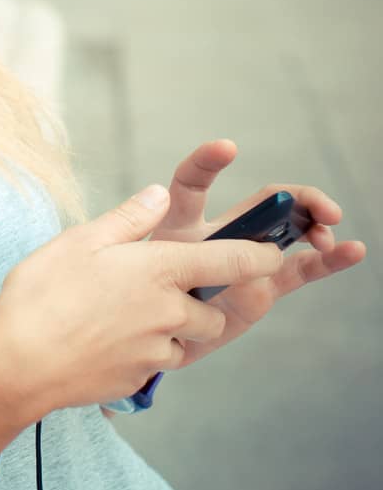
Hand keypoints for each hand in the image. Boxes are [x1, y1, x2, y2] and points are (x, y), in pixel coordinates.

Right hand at [0, 183, 288, 419]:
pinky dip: (146, 350)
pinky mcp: (140, 376)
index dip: (260, 255)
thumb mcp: (81, 240)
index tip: (273, 253)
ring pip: (187, 339)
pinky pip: (157, 360)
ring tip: (128, 314)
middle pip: (212, 310)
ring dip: (175, 328)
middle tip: (159, 287)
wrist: (18, 365)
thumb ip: (129, 218)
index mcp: (160, 270)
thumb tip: (160, 194)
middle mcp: (169, 312)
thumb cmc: (43, 294)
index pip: (232, 261)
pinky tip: (108, 339)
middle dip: (200, 301)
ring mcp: (157, 349)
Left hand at [147, 139, 365, 365]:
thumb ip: (175, 267)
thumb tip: (220, 251)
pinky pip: (300, 270)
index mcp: (177, 225)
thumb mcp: (141, 282)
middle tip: (320, 208)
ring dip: (313, 224)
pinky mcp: (264, 287)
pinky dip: (327, 261)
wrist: (151, 342)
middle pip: (261, 203)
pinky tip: (353, 251)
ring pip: (287, 232)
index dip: (205, 164)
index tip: (227, 147)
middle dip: (293, 198)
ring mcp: (244, 259)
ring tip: (329, 230)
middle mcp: (218, 234)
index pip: (190, 185)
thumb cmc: (137, 302)